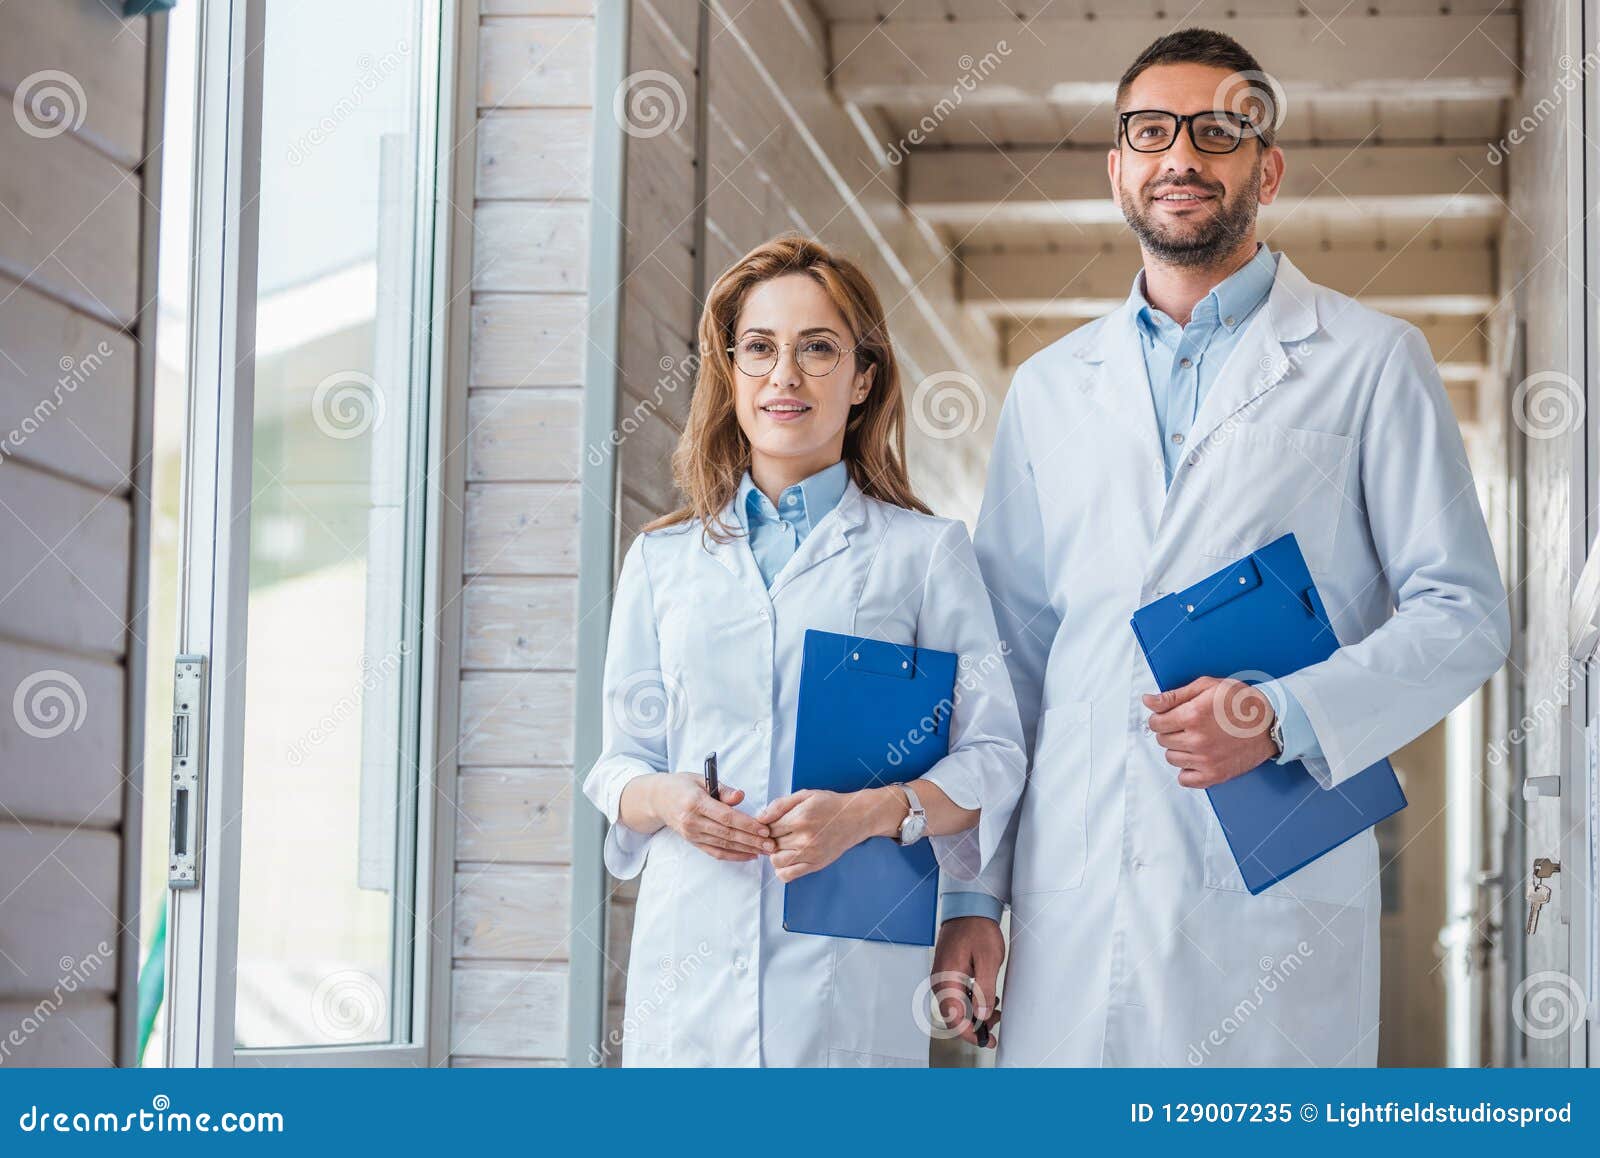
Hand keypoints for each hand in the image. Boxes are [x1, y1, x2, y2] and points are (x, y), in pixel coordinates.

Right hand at [634, 772, 775, 860]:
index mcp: (695, 802)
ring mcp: (692, 834)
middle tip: (771, 844)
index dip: (747, 824)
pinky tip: (748, 855)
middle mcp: (692, 821)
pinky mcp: (693, 842)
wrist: (657, 799)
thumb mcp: (700, 778)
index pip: (726, 817)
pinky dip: (733, 855)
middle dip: (751, 840)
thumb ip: (722, 789)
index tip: (764, 829)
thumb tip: (740, 796)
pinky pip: (715, 852)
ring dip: (746, 849)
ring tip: (764, 851)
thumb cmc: (681, 785)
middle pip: (727, 834)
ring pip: (723, 845)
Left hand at [757, 787, 901, 881]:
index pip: (768, 827)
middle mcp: (805, 838)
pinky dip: (782, 869)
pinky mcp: (816, 865)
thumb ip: (780, 805)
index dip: (766, 825)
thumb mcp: (805, 795)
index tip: (771, 823)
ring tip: (783, 845)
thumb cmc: (830, 804)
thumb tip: (760, 818)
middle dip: (770, 838)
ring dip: (775, 854)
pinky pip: (788, 875)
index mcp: (800, 818)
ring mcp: (811, 854)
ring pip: (776, 861)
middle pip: (771, 843)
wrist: (856, 817)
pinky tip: (788, 858)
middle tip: (779, 833)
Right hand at [931, 916, 1004, 1047]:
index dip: (969, 1033)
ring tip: (994, 1010)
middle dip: (974, 1025)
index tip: (986, 1039)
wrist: (970, 908)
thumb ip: (984, 989)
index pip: (953, 1017)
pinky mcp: (948, 973)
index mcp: (946, 979)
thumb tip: (982, 1015)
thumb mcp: (988, 959)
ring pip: (955, 1007)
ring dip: (974, 1013)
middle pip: (953, 1015)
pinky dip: (971, 1002)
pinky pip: (956, 995)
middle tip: (995, 1024)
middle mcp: (940, 981)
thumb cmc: (977, 929)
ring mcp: (942, 977)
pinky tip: (985, 997)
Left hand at [1142, 676, 1278, 788]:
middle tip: (1189, 725)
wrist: (1272, 723)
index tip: (1170, 716)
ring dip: (1179, 749)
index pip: (1155, 723)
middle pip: (1162, 740)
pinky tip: (1198, 757)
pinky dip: (1188, 770)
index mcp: (1192, 716)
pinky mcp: (1215, 775)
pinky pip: (1185, 779)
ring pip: (1172, 758)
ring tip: (1197, 739)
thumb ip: (1174, 695)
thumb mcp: (1208, 687)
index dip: (1160, 717)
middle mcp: (1197, 740)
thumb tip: (1148, 701)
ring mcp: (1206, 760)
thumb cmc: (1242, 702)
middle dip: (1170, 731)